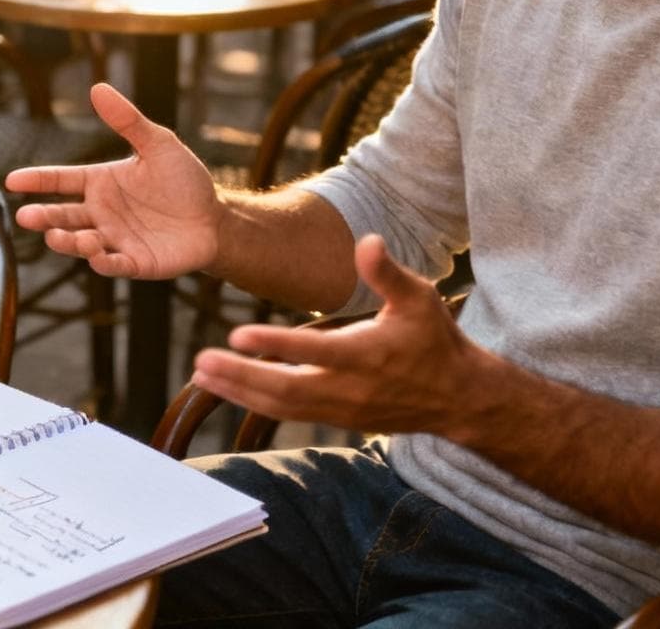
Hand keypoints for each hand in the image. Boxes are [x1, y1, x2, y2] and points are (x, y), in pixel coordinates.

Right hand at [6, 82, 220, 279]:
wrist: (215, 218)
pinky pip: (114, 264)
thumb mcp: (158, 143)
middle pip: (63, 215)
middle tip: (24, 218)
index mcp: (101, 182)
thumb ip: (128, 120)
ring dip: (69, 241)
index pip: (61, 180)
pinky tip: (96, 255)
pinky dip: (103, 262)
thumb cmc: (183, 179)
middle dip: (43, 218)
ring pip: (83, 242)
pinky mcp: (135, 262)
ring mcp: (116, 238)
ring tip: (58, 237)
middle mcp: (102, 212)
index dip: (37, 180)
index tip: (12, 180)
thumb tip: (98, 88)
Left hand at [190, 234, 479, 434]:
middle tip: (201, 361)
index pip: (314, 352)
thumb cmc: (434, 338)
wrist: (459, 397)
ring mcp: (343, 410)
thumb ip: (387, 272)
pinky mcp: (338, 420)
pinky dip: (256, 402)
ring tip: (202, 374)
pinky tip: (228, 387)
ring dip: (240, 391)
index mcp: (368, 355)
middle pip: (287, 390)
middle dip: (241, 377)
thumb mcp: (420, 298)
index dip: (275, 345)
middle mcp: (351, 389)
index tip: (237, 334)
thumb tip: (367, 239)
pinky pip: (290, 414)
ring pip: (283, 407)